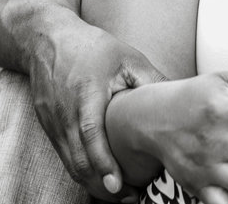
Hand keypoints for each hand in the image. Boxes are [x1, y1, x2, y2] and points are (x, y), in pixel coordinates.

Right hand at [27, 20, 166, 200]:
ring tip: (120, 195)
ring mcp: (52, 121)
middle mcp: (64, 112)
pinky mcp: (47, 126)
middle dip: (102, 186)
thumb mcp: (126, 57)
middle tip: (130, 198)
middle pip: (78, 160)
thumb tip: (181, 100)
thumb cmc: (90, 46)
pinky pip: (63, 156)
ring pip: (69, 163)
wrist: (46, 39)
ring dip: (92, 183)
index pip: (90, 134)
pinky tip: (100, 178)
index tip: (118, 186)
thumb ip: (152, 80)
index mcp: (85, 94)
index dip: (103, 162)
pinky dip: (81, 171)